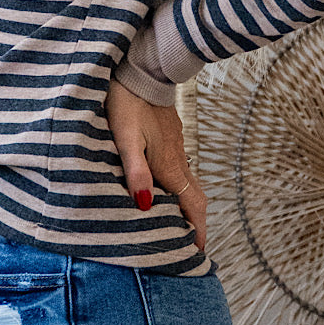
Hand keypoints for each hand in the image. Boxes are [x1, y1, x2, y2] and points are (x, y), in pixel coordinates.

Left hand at [105, 78, 206, 250]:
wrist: (142, 71)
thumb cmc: (129, 104)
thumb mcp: (125, 139)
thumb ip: (135, 171)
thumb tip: (143, 205)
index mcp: (169, 165)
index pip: (192, 206)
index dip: (197, 230)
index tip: (198, 253)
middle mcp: (178, 159)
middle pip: (196, 197)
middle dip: (198, 223)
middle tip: (193, 245)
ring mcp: (177, 146)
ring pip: (189, 183)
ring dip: (190, 205)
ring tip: (182, 223)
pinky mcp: (171, 136)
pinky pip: (182, 168)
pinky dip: (181, 187)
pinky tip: (168, 187)